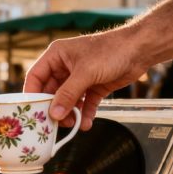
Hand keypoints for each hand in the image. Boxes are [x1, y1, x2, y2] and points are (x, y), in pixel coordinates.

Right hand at [24, 32, 146, 129]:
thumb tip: (54, 114)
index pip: (36, 77)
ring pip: (68, 100)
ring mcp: (79, 78)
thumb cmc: (111, 51)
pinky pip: (84, 103)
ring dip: (70, 113)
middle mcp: (64, 67)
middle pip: (51, 92)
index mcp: (56, 56)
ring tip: (73, 124)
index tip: (32, 112)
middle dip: (54, 108)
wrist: (140, 50)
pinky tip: (86, 123)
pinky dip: (84, 113)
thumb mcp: (85, 73)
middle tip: (55, 123)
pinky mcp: (93, 87)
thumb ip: (68, 94)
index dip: (32, 94)